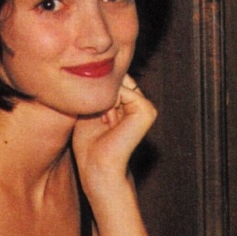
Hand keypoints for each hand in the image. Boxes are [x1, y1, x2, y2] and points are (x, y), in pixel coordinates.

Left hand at [72, 74, 156, 194]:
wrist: (96, 167)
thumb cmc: (89, 145)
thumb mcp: (89, 110)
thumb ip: (97, 91)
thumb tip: (95, 67)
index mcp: (130, 104)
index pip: (112, 80)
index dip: (96, 93)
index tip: (94, 117)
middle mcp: (141, 103)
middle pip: (115, 79)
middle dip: (100, 96)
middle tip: (99, 121)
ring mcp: (146, 106)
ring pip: (117, 84)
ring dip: (103, 102)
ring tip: (104, 124)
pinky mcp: (147, 110)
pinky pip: (122, 91)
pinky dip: (109, 105)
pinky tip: (109, 123)